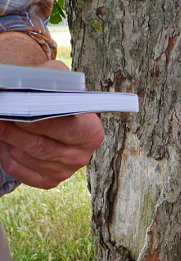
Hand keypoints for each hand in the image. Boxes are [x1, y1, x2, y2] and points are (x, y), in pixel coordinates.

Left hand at [0, 61, 104, 189]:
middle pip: (41, 146)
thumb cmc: (53, 95)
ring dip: (8, 140)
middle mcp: (81, 156)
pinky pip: (20, 170)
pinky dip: (7, 156)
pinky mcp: (49, 180)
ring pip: (26, 157)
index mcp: (91, 133)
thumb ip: (51, 79)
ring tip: (1, 125)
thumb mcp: (58, 79)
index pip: (65, 129)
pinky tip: (6, 142)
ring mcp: (65, 171)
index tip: (18, 111)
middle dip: (14, 131)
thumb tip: (30, 90)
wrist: (53, 113)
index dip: (39, 121)